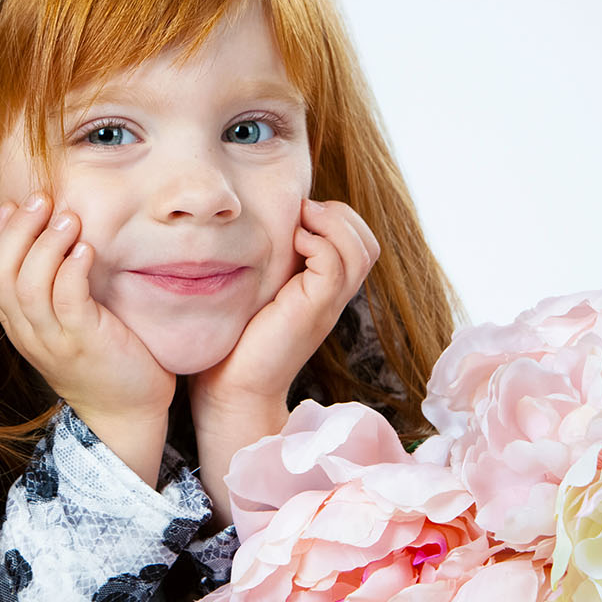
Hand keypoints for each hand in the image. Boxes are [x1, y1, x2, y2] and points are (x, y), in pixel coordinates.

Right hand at [0, 193, 174, 485]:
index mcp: (19, 325)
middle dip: (17, 230)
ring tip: (69, 219)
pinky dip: (71, 270)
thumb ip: (53, 285)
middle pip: (0, 275)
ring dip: (46, 245)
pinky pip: (67, 302)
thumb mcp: (66, 321)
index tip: (16, 205)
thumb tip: (53, 230)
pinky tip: (86, 251)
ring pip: (28, 287)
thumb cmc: (103, 358)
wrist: (127, 413)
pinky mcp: (86, 344)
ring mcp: (54, 341)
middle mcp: (28, 333)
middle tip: (43, 200)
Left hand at [190, 198, 379, 522]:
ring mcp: (327, 304)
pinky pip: (334, 264)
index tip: (296, 214)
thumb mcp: (258, 290)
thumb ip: (271, 262)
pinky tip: (290, 245)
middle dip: (340, 215)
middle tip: (301, 213)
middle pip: (367, 244)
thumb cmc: (235, 340)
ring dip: (332, 223)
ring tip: (298, 224)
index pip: (358, 241)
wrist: (233, 388)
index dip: (336, 217)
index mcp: (323, 289)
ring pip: (360, 250)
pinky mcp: (314, 310)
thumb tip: (257, 220)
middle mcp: (333, 296)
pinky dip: (317, 242)